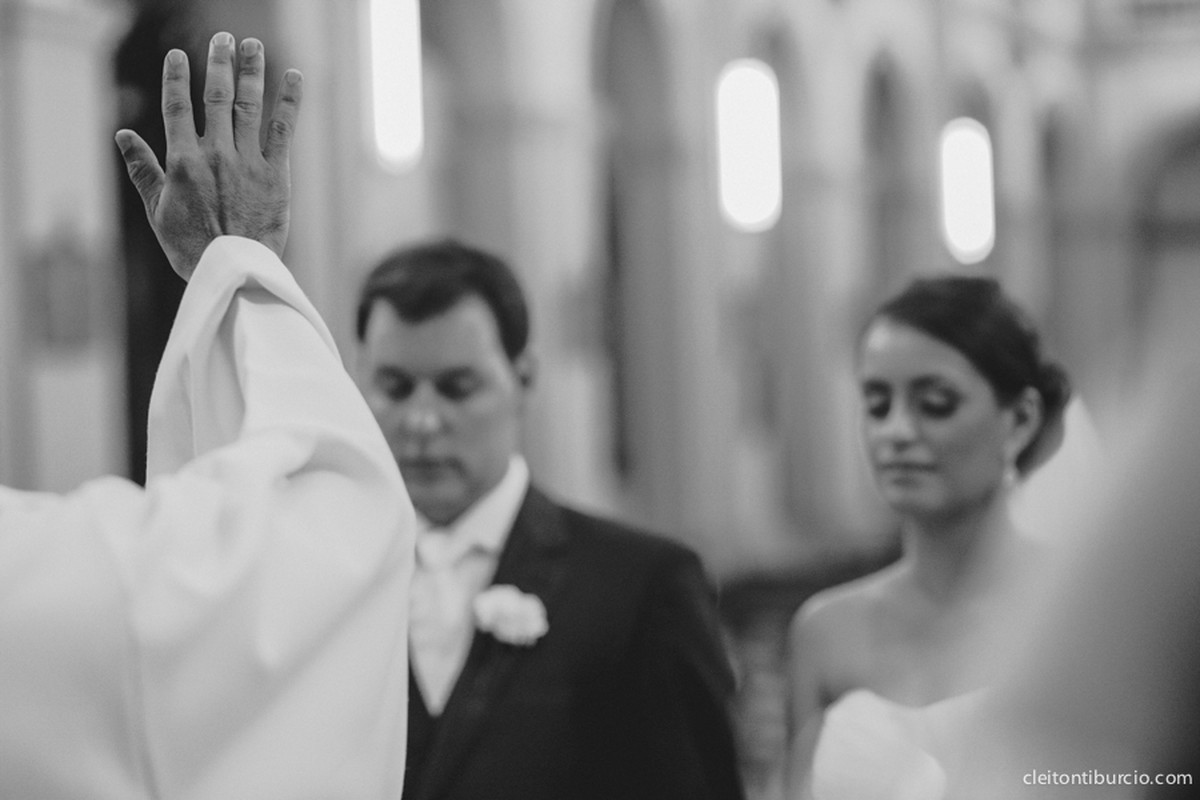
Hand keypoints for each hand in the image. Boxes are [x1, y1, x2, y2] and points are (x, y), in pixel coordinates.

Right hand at [115, 33, 301, 279]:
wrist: (234, 271)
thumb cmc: (192, 247)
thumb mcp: (157, 210)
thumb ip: (142, 169)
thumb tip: (122, 135)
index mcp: (182, 161)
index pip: (176, 106)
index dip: (177, 77)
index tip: (180, 56)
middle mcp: (215, 154)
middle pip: (216, 97)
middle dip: (220, 63)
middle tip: (224, 39)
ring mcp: (248, 162)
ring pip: (249, 105)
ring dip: (252, 71)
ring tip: (253, 45)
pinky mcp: (276, 174)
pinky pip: (282, 129)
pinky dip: (288, 101)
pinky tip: (293, 76)